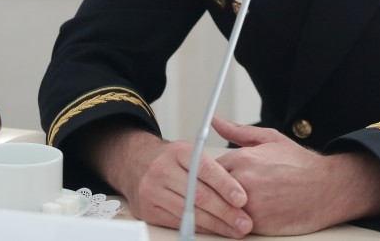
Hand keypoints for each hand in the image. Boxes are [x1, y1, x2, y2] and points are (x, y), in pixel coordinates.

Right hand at [85, 126, 252, 237]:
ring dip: (216, 224)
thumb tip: (240, 185)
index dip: (226, 186)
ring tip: (234, 229)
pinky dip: (199, 228)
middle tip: (244, 222)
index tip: (242, 199)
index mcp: (179, 151)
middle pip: (198, 195)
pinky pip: (178, 222)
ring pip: (189, 212)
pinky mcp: (147, 210)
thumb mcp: (191, 150)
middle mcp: (162, 169)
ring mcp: (152, 191)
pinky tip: (214, 229)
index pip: (206, 170)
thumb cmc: (172, 159)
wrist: (135, 163)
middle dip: (225, 212)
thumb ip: (213, 165)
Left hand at [212, 116, 379, 234]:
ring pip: (218, 209)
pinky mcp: (256, 224)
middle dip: (209, 193)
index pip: (206, 168)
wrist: (326, 189)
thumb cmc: (300, 165)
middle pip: (209, 190)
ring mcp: (249, 204)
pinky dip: (231, 223)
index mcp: (243, 158)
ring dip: (218, 209)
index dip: (207, 174)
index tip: (210, 178)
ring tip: (226, 207)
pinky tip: (237, 218)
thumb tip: (215, 121)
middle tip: (213, 195)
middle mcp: (243, 180)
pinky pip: (232, 225)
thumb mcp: (270, 139)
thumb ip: (238, 131)